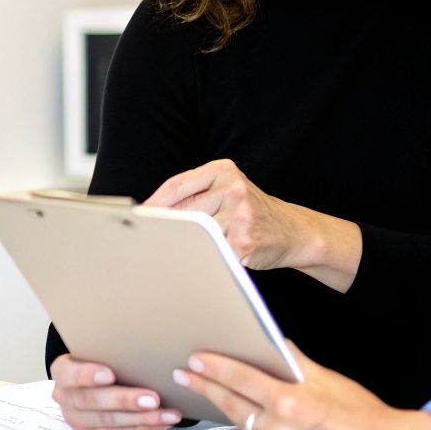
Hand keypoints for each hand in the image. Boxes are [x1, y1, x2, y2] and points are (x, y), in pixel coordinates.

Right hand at [49, 354, 181, 429]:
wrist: (86, 378)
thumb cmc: (99, 358)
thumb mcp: (98, 349)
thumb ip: (111, 349)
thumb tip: (145, 338)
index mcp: (62, 371)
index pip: (71, 374)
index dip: (88, 375)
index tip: (110, 374)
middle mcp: (65, 397)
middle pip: (92, 402)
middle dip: (125, 401)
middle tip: (153, 399)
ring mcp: (75, 419)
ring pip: (108, 422)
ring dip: (142, 419)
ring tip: (168, 415)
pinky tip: (162, 423)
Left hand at [145, 160, 358, 282]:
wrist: (293, 231)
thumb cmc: (251, 212)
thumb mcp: (228, 191)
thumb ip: (196, 195)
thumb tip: (153, 213)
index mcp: (224, 170)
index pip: (177, 184)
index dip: (154, 202)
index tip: (137, 215)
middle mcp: (233, 187)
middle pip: (182, 210)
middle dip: (166, 228)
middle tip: (147, 239)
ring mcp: (240, 214)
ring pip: (196, 234)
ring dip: (189, 245)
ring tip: (186, 251)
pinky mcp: (243, 240)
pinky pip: (213, 252)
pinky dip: (208, 258)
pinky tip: (211, 260)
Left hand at [171, 341, 430, 429]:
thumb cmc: (359, 410)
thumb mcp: (325, 377)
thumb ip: (292, 362)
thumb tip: (269, 343)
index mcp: (290, 401)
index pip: (241, 378)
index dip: (214, 367)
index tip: (194, 359)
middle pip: (232, 403)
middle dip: (206, 387)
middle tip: (185, 374)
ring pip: (244, 423)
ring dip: (227, 406)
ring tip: (209, 389)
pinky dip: (253, 425)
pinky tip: (246, 412)